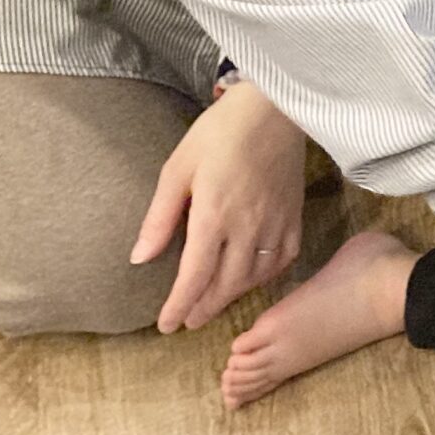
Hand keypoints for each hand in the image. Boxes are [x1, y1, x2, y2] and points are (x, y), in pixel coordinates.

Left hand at [132, 80, 308, 332]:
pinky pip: (282, 258)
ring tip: (214, 303)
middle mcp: (248, 226)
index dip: (179, 305)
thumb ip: (160, 218)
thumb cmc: (221, 132)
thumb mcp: (177, 169)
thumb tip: (140, 258)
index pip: (195, 276)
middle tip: (187, 322)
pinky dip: (266, 276)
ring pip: (255, 276)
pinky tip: (252, 277)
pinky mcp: (294, 215)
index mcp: (215, 215)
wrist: (276, 108)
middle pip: (226, 284)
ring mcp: (276, 222)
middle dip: (204, 307)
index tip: (167, 325)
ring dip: (232, 296)